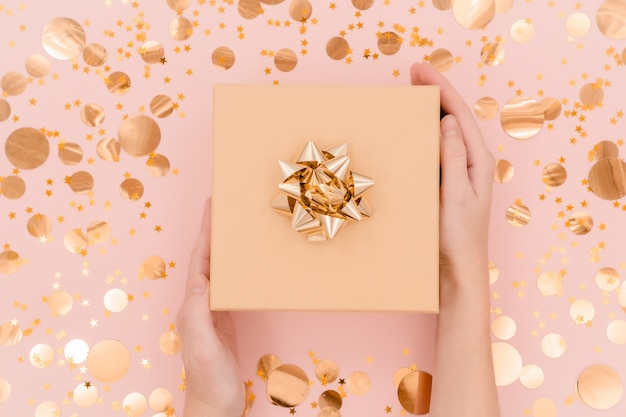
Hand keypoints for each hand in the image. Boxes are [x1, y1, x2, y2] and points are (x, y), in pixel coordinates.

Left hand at [176, 199, 245, 416]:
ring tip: (236, 226)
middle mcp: (201, 303)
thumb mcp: (204, 346)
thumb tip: (201, 282)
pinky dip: (237, 268)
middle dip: (213, 232)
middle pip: (207, 259)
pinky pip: (231, 285)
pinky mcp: (226, 320)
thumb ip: (200, 315)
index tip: (211, 208)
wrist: (216, 405)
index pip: (199, 261)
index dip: (204, 233)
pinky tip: (246, 263)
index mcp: (194, 305)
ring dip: (225, 246)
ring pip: (219, 269)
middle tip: (224, 207)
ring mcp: (213, 311)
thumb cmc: (209, 379)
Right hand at [410, 62, 494, 283]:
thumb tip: (449, 121)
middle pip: (454, 117)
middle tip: (414, 72)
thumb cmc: (458, 237)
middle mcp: (471, 162)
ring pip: (446, 131)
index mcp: (478, 161)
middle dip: (436, 92)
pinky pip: (437, 149)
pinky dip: (425, 133)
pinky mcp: (447, 182)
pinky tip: (413, 129)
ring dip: (430, 110)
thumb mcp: (455, 195)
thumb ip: (453, 157)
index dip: (441, 89)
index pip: (459, 115)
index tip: (421, 70)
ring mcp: (459, 171)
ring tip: (414, 92)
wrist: (457, 269)